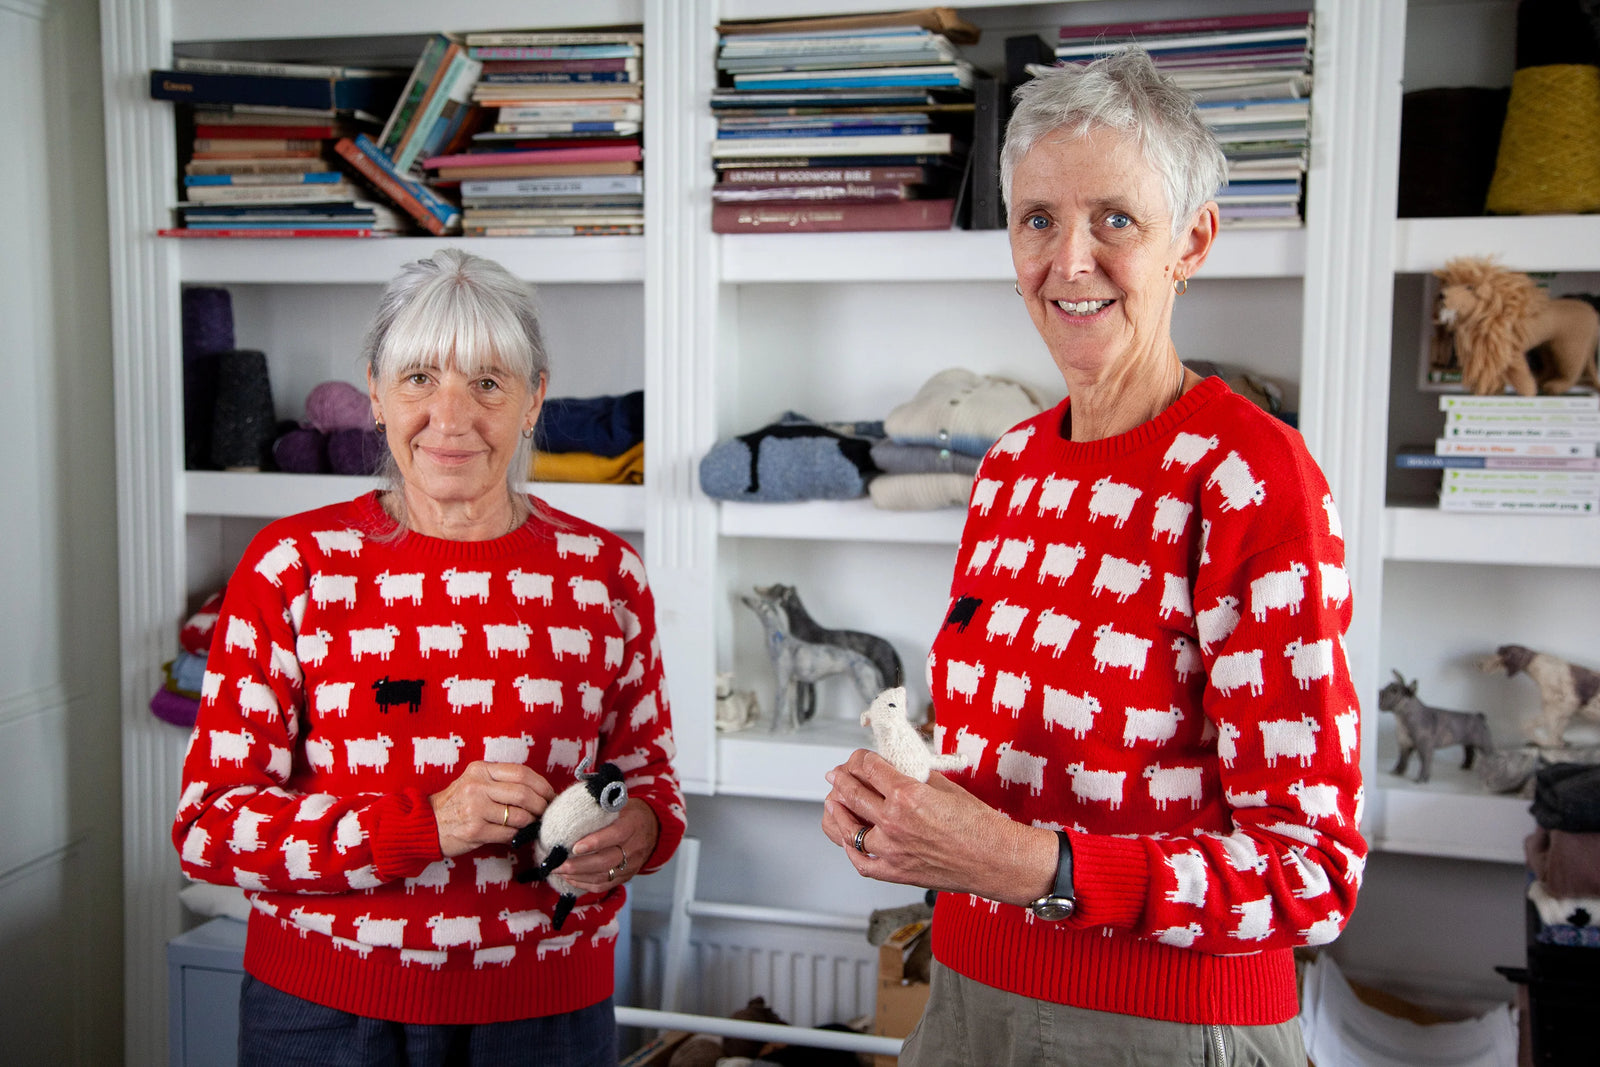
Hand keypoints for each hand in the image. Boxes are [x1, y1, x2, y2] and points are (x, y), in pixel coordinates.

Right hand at [430, 761, 556, 858]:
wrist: (427, 824)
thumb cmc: (457, 803)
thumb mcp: (475, 782)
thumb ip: (501, 782)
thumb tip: (538, 790)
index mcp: (481, 770)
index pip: (522, 773)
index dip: (542, 785)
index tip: (550, 795)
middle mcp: (478, 786)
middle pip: (524, 793)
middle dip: (541, 805)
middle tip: (546, 812)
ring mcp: (475, 808)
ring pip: (519, 815)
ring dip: (531, 822)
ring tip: (532, 824)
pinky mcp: (475, 830)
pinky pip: (508, 833)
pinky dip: (518, 835)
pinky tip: (517, 835)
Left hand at [554, 798, 659, 894]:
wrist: (654, 828)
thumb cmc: (630, 812)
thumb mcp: (620, 803)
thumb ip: (600, 806)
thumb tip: (569, 805)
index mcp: (632, 825)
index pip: (614, 835)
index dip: (594, 842)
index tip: (574, 847)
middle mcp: (633, 848)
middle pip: (605, 861)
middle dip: (578, 866)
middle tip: (557, 865)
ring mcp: (631, 865)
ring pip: (603, 876)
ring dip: (578, 876)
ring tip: (558, 871)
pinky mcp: (626, 876)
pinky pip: (604, 885)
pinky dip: (585, 884)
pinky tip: (570, 879)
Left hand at [822, 749, 1053, 905]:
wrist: (995, 859)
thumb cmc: (978, 824)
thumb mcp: (944, 786)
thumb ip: (914, 776)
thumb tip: (895, 768)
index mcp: (906, 794)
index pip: (869, 768)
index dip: (860, 758)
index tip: (859, 758)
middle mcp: (894, 821)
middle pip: (852, 793)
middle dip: (841, 778)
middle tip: (837, 774)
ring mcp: (891, 850)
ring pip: (848, 828)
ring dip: (837, 811)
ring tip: (833, 802)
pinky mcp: (895, 873)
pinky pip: (861, 862)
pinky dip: (850, 849)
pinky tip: (847, 839)